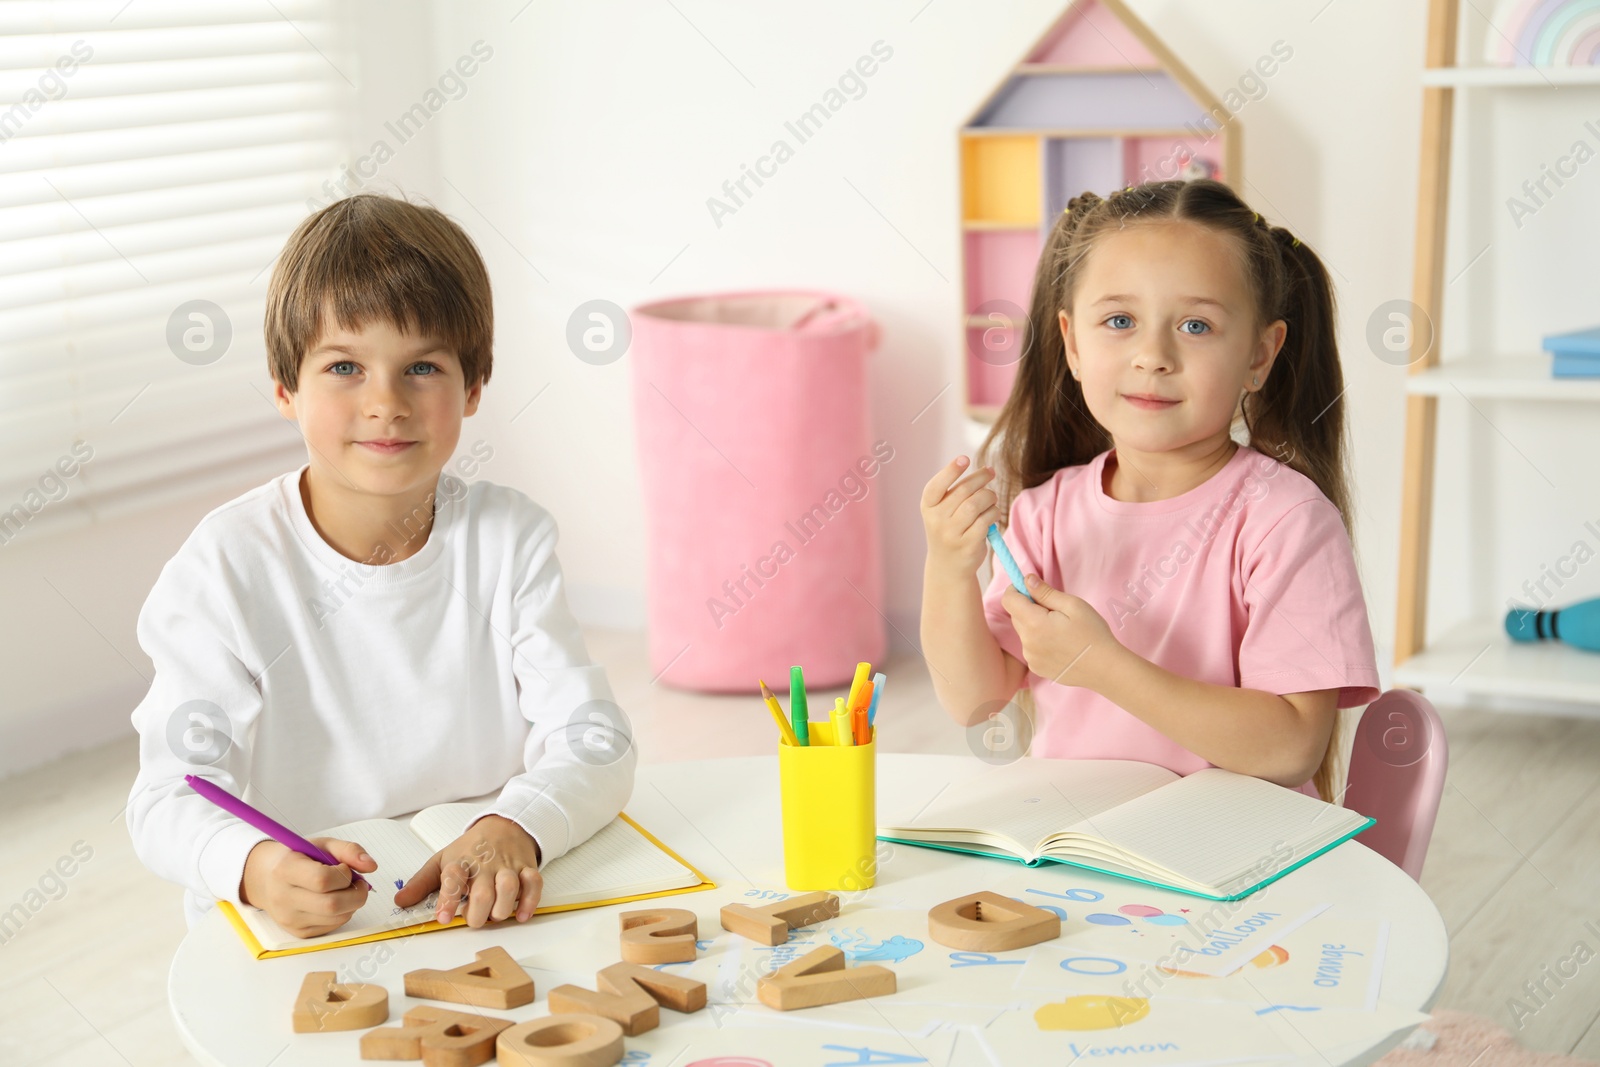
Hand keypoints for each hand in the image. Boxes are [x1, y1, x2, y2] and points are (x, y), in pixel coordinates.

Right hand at [238, 837, 374, 938]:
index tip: (345, 868)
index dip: (343, 874)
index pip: (322, 880)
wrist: (268, 879)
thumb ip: (348, 850)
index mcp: (286, 870)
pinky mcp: (298, 932)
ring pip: (336, 918)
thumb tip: (371, 866)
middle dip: (356, 894)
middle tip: (359, 883)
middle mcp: (284, 898)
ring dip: (352, 904)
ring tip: (345, 890)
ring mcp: (290, 919)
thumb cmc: (298, 859)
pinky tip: (334, 901)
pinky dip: (342, 914)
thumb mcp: (321, 845)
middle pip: (331, 905)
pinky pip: (332, 927)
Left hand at [394, 814, 543, 927]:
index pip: (453, 879)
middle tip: (472, 920)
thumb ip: (422, 883)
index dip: (448, 900)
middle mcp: (485, 864)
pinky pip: (534, 884)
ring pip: (509, 888)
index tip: (444, 918)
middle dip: (477, 914)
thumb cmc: (471, 848)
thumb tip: (400, 901)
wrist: (505, 825)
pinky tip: (522, 915)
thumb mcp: (443, 860)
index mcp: (461, 861)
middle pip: (483, 892)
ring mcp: (508, 866)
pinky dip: (530, 901)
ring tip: (495, 915)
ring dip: (502, 908)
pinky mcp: (527, 868)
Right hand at [920, 456, 1000, 578]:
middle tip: (991, 473)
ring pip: (977, 504)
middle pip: (964, 491)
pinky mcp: (968, 544)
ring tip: (991, 498)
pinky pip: (986, 520)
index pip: (936, 486)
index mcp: (928, 507)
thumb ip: (957, 492)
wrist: (948, 566)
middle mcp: (936, 520)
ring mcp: (951, 534)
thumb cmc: (950, 529)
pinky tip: (993, 514)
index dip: (950, 471)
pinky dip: (994, 513)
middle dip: (981, 478)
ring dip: (990, 496)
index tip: (964, 459)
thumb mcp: (943, 511)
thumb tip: (986, 472)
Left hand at [1001, 574, 1123, 691]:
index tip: (1031, 588)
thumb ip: (1045, 592)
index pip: (1008, 600)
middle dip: (1029, 608)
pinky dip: (1039, 642)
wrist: (1105, 668)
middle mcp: (1027, 643)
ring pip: (1024, 632)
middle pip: (1016, 616)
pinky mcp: (1037, 668)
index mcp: (1034, 624)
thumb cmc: (1093, 634)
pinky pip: (1031, 648)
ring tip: (1060, 630)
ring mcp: (1030, 658)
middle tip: (1055, 610)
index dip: (1016, 590)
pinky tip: (1060, 645)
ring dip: (1034, 626)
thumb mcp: (1073, 605)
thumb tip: (1027, 580)